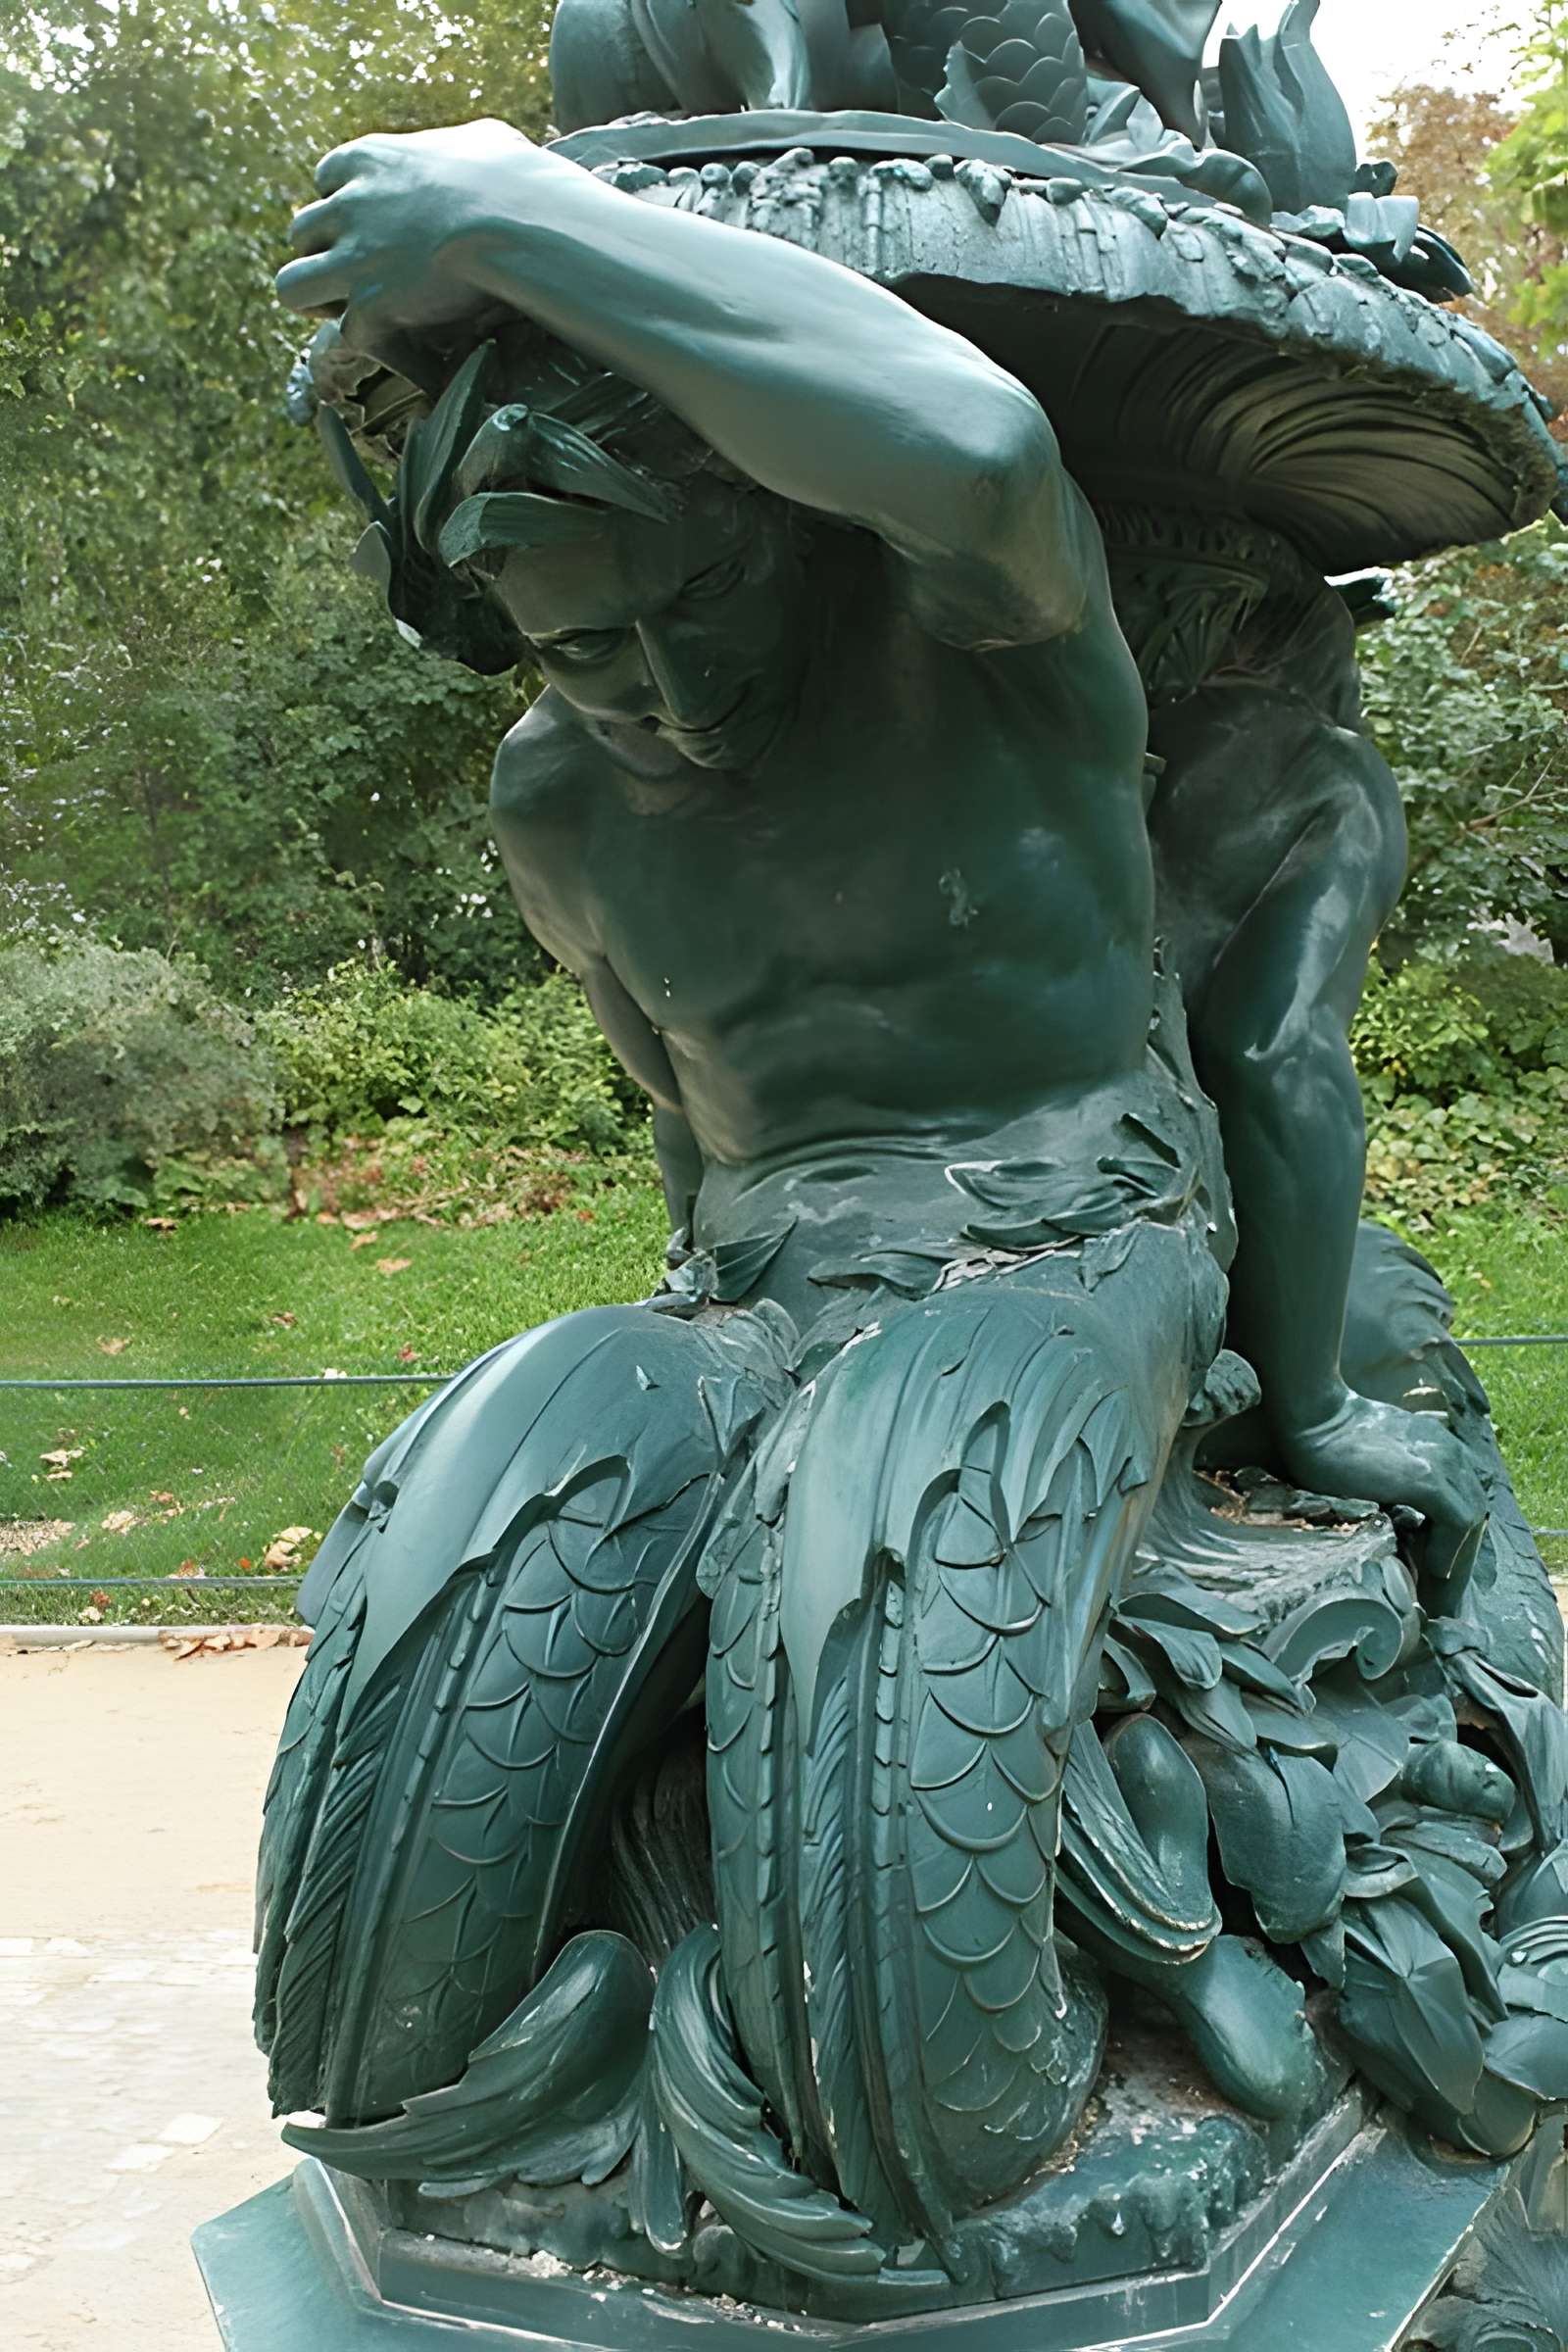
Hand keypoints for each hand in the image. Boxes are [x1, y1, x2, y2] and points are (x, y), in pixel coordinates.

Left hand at [276, 118, 544, 363]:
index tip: (372, 226)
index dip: (346, 207)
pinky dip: (383, 349)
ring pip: (292, 287)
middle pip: (302, 233)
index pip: (326, 179)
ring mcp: (353, 258)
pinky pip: (352, 336)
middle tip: (357, 277)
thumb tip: (485, 151)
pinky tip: (417, 360)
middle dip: (326, 255)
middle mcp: (348, 206)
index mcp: (367, 158)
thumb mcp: (482, 142)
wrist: (519, 224)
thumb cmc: (511, 180)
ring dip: (320, 302)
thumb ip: (462, 147)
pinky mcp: (371, 303)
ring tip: (355, 315)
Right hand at [1277, 1388, 1486, 1603]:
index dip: (1454, 1529)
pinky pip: (1457, 1523)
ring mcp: (1442, 1463)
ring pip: (1471, 1517)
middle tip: (1440, 1575)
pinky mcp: (1428, 1480)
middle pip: (1473, 1507)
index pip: (1463, 1494)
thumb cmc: (1328, 1438)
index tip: (1436, 1557)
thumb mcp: (1379, 1455)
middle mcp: (1448, 1451)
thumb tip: (1395, 1512)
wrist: (1313, 1416)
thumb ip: (1397, 1475)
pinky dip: (1448, 1549)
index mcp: (1438, 1443)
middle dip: (1460, 1545)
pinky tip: (1432, 1567)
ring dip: (1456, 1550)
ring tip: (1435, 1575)